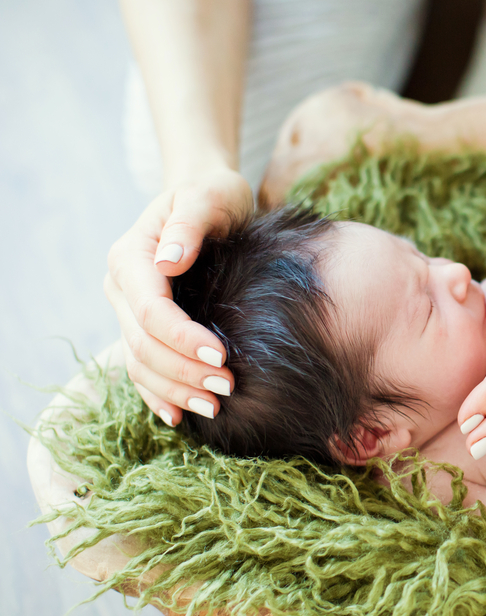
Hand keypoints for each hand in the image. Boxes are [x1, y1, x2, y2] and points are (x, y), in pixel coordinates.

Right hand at [104, 168, 251, 425]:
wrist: (207, 200)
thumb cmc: (213, 196)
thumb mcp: (207, 197)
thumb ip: (189, 225)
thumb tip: (170, 260)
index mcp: (131, 258)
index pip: (151, 312)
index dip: (183, 339)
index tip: (223, 357)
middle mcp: (121, 288)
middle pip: (144, 345)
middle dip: (184, 372)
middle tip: (229, 387)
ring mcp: (128, 310)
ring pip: (140, 363)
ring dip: (174, 390)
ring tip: (215, 407)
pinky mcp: (143, 326)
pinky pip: (142, 368)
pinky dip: (158, 394)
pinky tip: (179, 416)